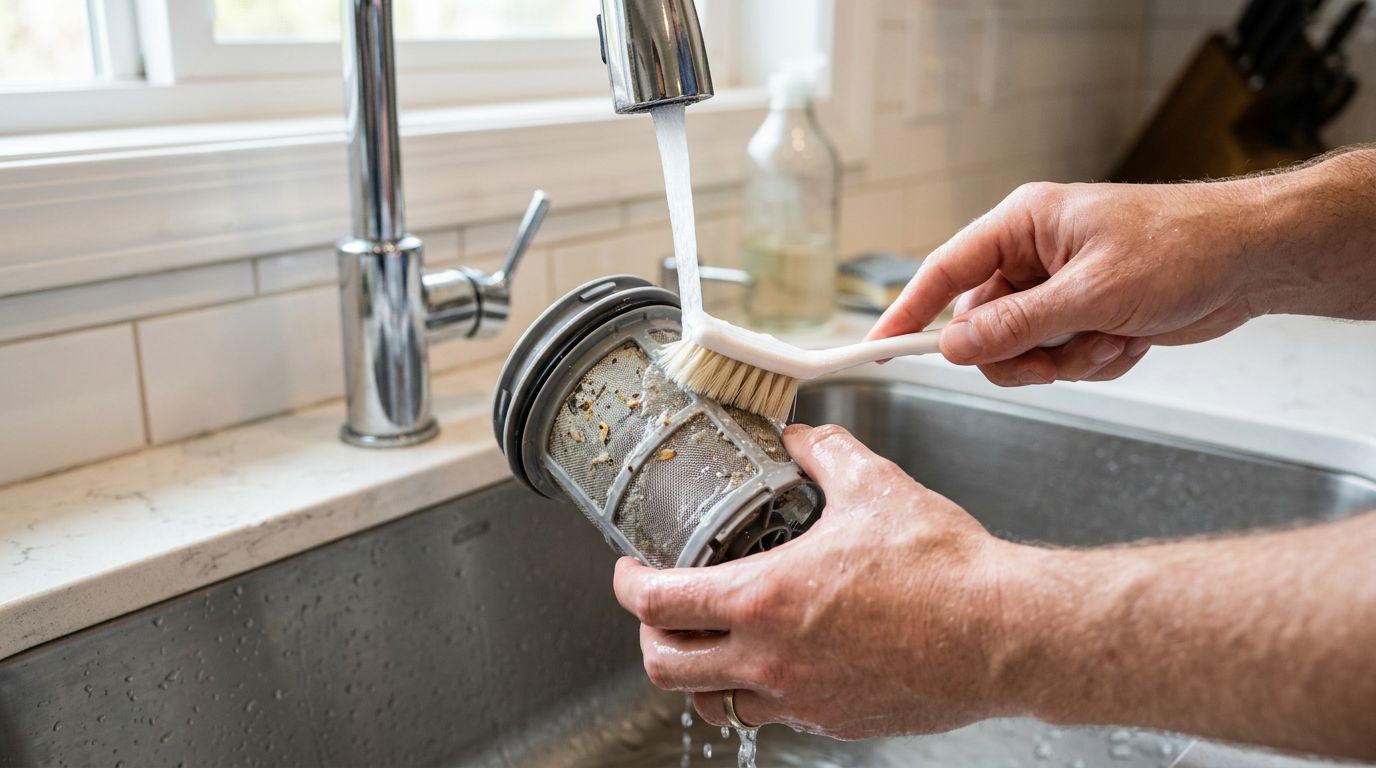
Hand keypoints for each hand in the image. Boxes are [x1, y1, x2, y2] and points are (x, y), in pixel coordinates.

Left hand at [612, 424, 1032, 739]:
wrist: (1004, 634)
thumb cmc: (945, 570)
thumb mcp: (875, 486)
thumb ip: (825, 455)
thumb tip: (801, 438)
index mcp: (764, 599)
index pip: (658, 603)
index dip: (628, 585)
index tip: (631, 572)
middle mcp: (771, 659)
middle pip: (666, 669)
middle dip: (651, 638)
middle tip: (662, 612)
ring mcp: (803, 698)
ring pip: (717, 702)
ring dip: (703, 673)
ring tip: (716, 642)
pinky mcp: (838, 721)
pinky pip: (776, 714)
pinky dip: (762, 689)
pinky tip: (785, 659)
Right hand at [868, 179, 1278, 385]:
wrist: (1251, 260)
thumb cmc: (1180, 246)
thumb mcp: (1091, 292)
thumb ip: (1016, 324)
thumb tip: (954, 347)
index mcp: (1022, 225)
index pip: (943, 273)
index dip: (906, 314)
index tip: (877, 351)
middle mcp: (1033, 255)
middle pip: (982, 326)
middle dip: (1019, 354)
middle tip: (1052, 360)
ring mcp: (1058, 288)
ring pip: (1023, 350)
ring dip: (1066, 359)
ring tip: (1110, 338)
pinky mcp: (1085, 316)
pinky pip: (1062, 358)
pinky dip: (1094, 360)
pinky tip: (1130, 338)